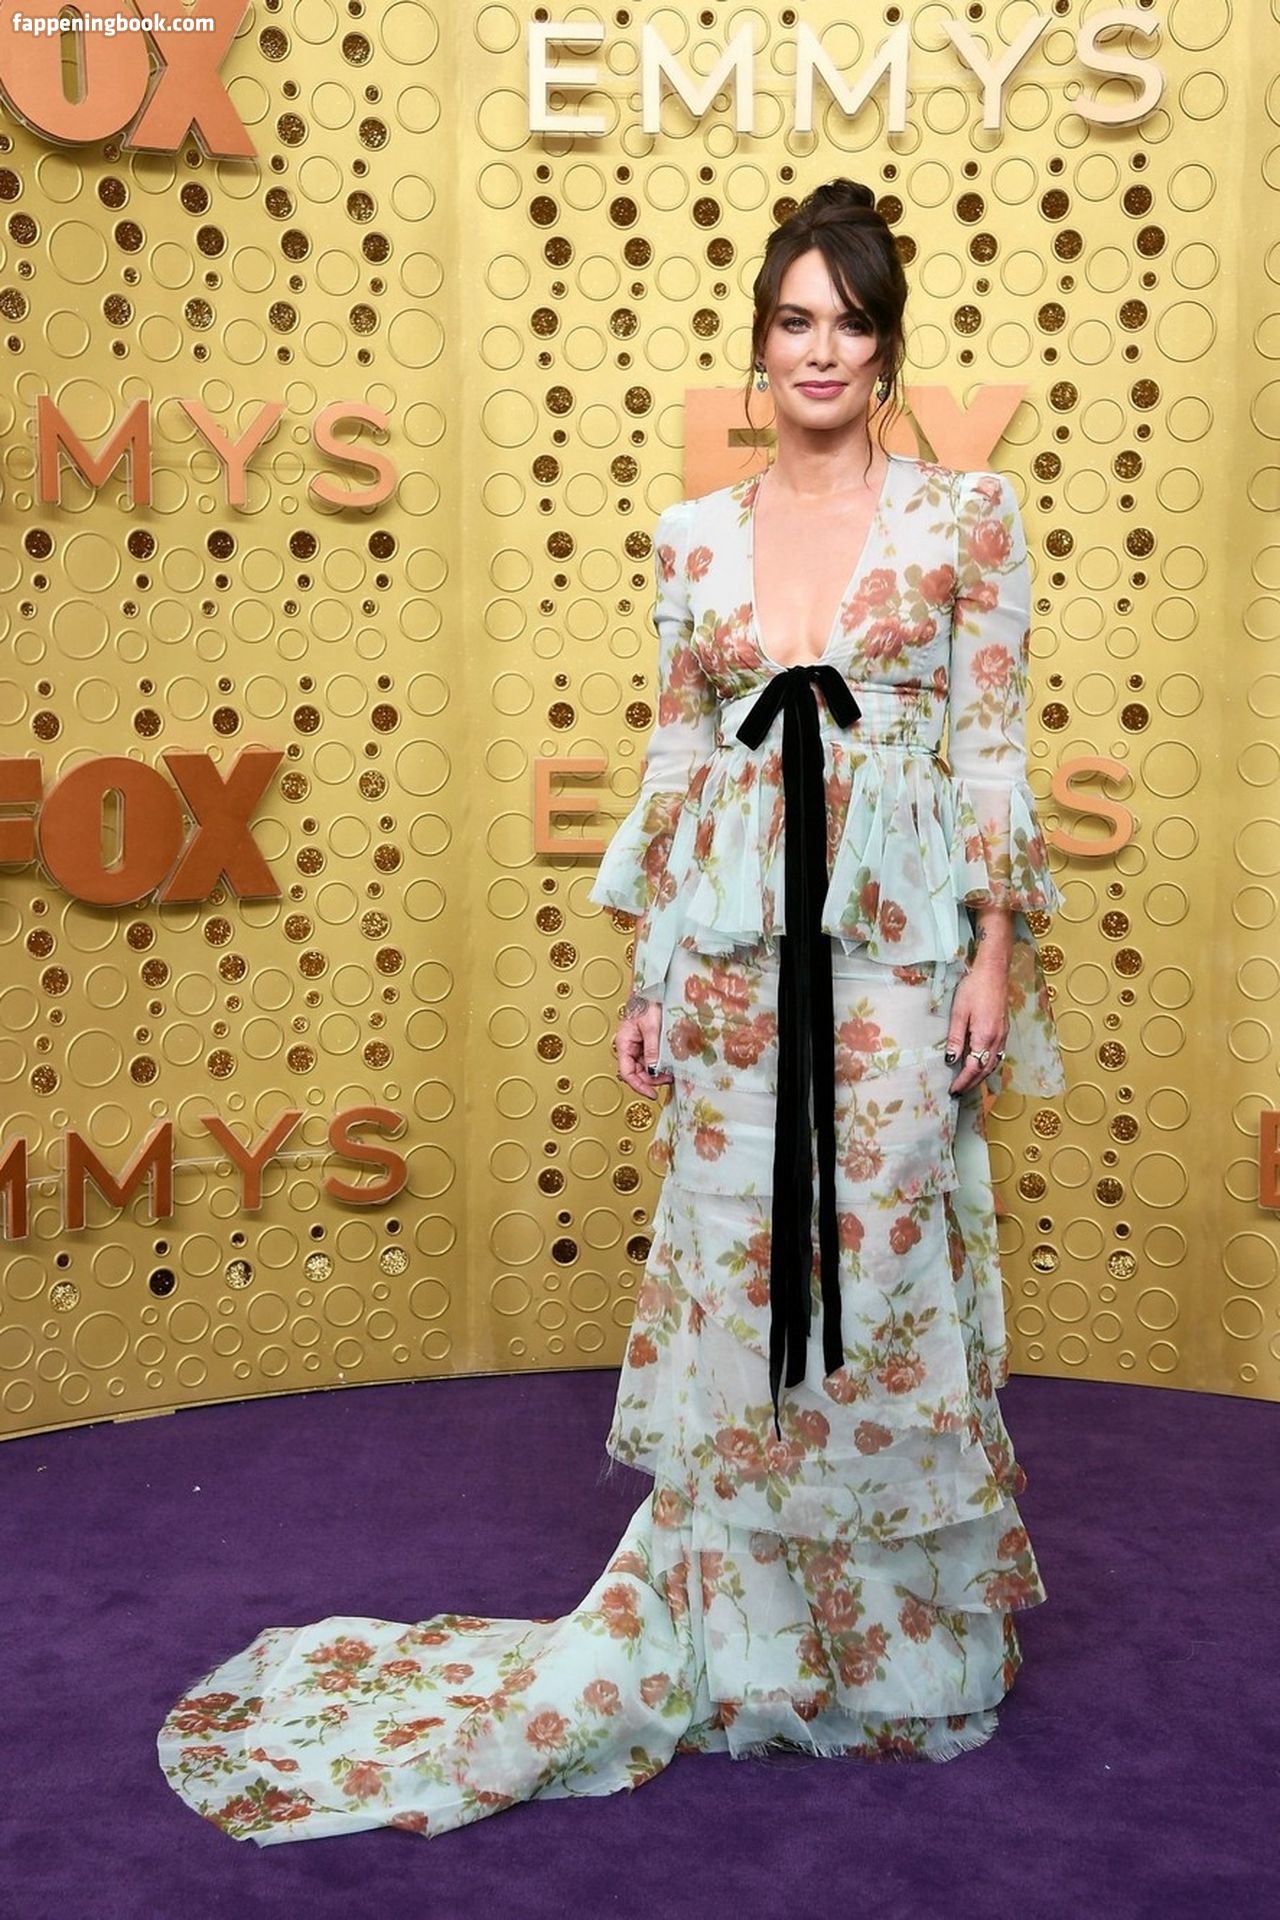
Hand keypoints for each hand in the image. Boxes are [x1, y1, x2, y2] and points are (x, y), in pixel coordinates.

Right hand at [615, 996, 673, 1097]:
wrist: (652, 989)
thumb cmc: (647, 1003)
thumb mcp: (651, 1028)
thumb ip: (652, 1050)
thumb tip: (653, 1070)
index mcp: (625, 1044)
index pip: (627, 1073)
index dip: (638, 1086)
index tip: (651, 1094)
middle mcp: (630, 1046)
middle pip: (637, 1072)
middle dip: (651, 1080)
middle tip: (667, 1080)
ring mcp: (638, 1045)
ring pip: (646, 1066)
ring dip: (657, 1072)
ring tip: (670, 1072)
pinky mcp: (647, 1041)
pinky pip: (652, 1057)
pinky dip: (660, 1063)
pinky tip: (669, 1063)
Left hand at [945, 963, 1008, 1095]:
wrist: (993, 972)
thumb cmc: (974, 988)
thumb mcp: (959, 1013)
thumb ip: (955, 1038)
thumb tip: (951, 1060)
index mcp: (984, 1037)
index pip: (973, 1068)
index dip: (963, 1081)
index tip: (953, 1090)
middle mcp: (997, 1040)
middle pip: (985, 1070)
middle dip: (972, 1083)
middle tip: (959, 1092)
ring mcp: (1003, 1035)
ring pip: (994, 1064)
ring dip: (981, 1077)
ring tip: (968, 1083)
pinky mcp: (1004, 1030)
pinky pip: (998, 1055)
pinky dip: (989, 1066)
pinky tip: (982, 1065)